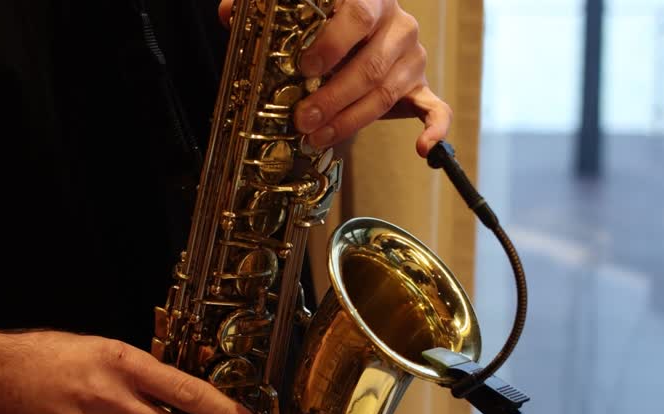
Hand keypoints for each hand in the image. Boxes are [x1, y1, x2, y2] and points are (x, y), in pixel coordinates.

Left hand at [218, 0, 451, 156]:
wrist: (362, 32)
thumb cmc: (325, 22)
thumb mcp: (297, 11)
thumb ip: (267, 8)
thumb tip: (228, 13)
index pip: (358, 12)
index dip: (332, 42)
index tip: (305, 66)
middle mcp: (398, 24)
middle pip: (372, 64)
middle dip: (334, 97)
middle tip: (302, 119)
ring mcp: (412, 57)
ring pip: (387, 92)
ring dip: (350, 121)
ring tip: (317, 137)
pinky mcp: (420, 85)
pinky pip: (435, 108)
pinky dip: (434, 130)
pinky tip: (422, 149)